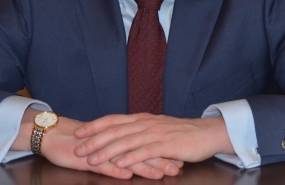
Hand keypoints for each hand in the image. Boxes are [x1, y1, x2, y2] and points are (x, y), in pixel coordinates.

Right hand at [13, 110, 181, 178]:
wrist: (54, 134)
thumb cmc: (79, 143)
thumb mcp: (103, 147)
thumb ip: (121, 151)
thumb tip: (141, 157)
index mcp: (118, 137)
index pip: (145, 144)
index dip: (162, 151)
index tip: (180, 158)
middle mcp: (113, 141)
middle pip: (140, 150)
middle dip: (161, 159)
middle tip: (178, 166)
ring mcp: (100, 149)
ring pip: (126, 157)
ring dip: (145, 165)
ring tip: (161, 173)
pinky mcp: (87, 157)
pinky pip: (103, 164)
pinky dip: (116, 168)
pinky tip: (127, 174)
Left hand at [73, 113, 233, 168]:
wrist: (206, 133)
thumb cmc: (181, 134)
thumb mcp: (157, 128)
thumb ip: (139, 131)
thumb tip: (121, 136)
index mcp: (142, 119)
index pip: (113, 119)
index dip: (95, 125)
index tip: (78, 132)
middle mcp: (146, 123)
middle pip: (115, 130)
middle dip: (94, 140)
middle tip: (77, 149)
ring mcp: (156, 133)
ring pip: (127, 141)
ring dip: (107, 151)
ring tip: (93, 159)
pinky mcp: (167, 145)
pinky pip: (145, 151)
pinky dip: (131, 158)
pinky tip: (120, 164)